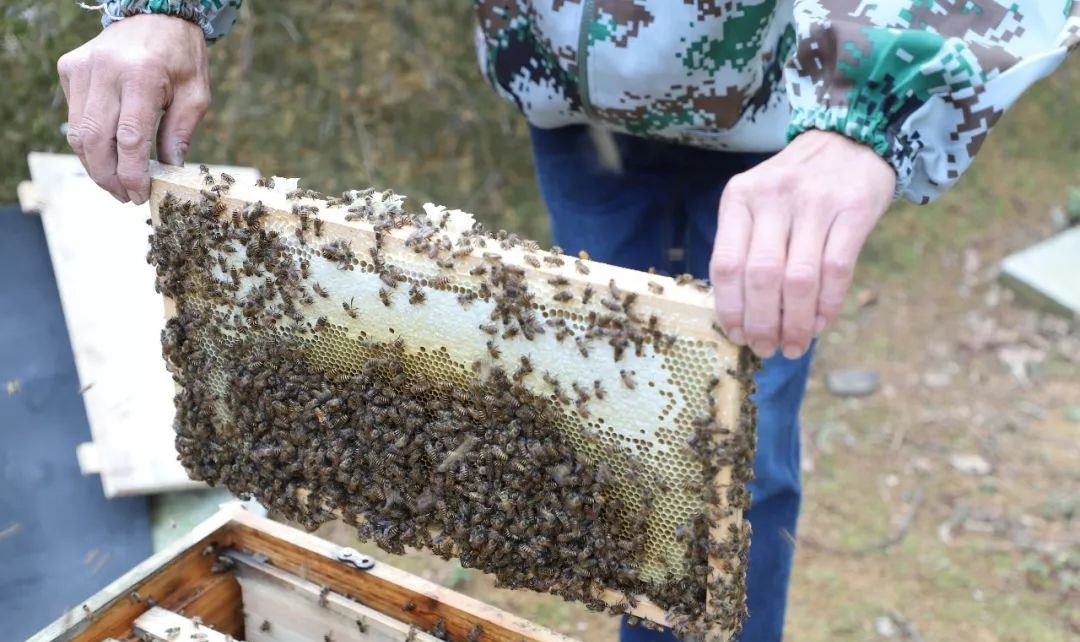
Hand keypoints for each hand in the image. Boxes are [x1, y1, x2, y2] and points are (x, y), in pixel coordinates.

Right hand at [57, 14, 209, 203]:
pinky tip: (108, 150)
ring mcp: (82, 68)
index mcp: (141, 76)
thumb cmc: (181, 57)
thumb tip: (169, 173)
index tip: (139, 195)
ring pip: (77, 132)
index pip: (128, 139)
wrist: (156, 14)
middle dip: (108, 177)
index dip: (132, 174)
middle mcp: (105, 70)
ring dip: (94, 164)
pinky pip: (74, 115)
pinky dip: (88, 140)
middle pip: (94, 140)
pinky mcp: (70, 68)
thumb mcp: (195, 95)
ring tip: (116, 182)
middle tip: (125, 196)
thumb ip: (179, 135)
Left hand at [710, 130, 894, 358]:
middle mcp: (774, 197)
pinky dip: (827, 304)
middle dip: (762, 323)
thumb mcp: (759, 200)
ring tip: (793, 345)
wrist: (853, 139)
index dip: (730, 307)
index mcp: (740, 196)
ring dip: (794, 322)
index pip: (726, 262)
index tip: (736, 335)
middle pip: (761, 275)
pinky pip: (836, 270)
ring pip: (799, 278)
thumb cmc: (798, 183)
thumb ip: (747, 244)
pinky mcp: (853, 209)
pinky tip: (819, 323)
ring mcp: (815, 202)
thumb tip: (741, 312)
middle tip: (766, 349)